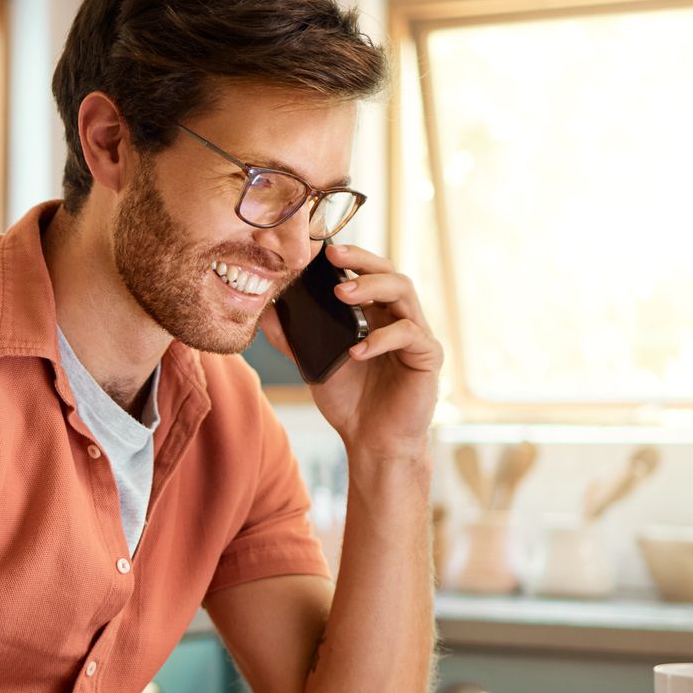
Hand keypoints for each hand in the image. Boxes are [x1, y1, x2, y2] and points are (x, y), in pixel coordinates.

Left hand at [259, 241, 440, 460]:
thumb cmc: (350, 402)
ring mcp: (416, 334)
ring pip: (404, 291)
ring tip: (342, 294)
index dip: (349, 256)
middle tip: (333, 257)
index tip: (321, 250)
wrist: (372, 442)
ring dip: (372, 286)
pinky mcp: (428, 356)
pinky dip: (381, 338)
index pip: (367, 272)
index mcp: (375, 314)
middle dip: (362, 260)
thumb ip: (293, 338)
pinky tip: (357, 349)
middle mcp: (398, 317)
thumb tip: (264, 310)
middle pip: (389, 271)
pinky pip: (409, 334)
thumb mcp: (314, 364)